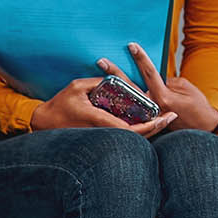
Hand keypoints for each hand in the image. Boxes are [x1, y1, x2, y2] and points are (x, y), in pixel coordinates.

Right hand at [31, 78, 176, 136]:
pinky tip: (149, 122)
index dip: (152, 125)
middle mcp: (103, 131)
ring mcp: (102, 136)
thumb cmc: (58, 105)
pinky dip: (138, 130)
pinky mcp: (101, 136)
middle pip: (137, 136)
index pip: (131, 128)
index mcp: (99, 119)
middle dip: (157, 128)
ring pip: (131, 139)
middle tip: (173, 117)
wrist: (45, 123)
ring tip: (165, 120)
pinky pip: (123, 135)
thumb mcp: (76, 87)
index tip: (166, 116)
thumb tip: (115, 78)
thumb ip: (97, 82)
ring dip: (150, 130)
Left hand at [98, 42, 217, 132]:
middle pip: (130, 87)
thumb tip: (150, 76)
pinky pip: (129, 110)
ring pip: (126, 99)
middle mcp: (152, 107)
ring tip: (98, 76)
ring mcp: (146, 115)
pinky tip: (105, 94)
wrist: (201, 127)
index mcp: (163, 97)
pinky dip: (118, 101)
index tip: (132, 46)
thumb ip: (166, 81)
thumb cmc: (196, 105)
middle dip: (115, 73)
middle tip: (101, 61)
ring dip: (112, 87)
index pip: (149, 73)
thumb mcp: (186, 87)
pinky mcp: (144, 121)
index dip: (140, 58)